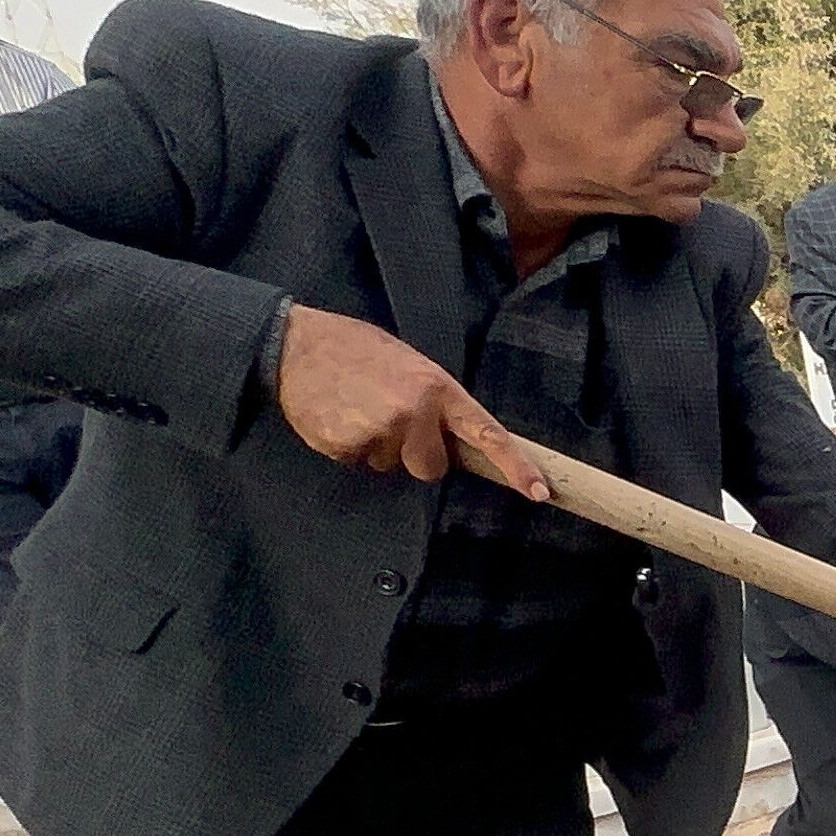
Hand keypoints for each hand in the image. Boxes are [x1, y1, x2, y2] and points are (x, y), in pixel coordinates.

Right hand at [275, 303, 548, 493]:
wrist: (294, 344)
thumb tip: (454, 438)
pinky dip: (350, 447)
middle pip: (432, 468)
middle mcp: (415, 412)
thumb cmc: (356, 351)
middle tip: (388, 417)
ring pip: (393, 466)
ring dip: (379, 447)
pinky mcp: (347, 447)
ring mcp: (380, 432)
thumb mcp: (408, 365)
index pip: (487, 434)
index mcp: (437, 388)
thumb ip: (435, 402)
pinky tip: (338, 417)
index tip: (540, 491)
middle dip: (415, 454)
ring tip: (358, 408)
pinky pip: (360, 463)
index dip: (515, 466)